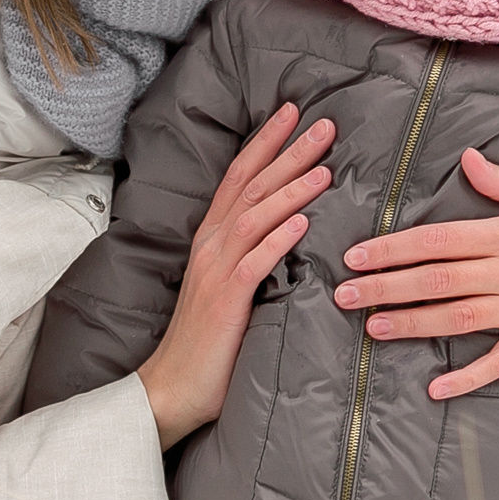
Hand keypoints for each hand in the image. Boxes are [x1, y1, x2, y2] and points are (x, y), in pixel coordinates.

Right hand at [135, 105, 333, 449]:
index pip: (239, 176)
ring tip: (326, 167)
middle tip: (324, 124)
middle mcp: (211, 246)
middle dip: (288, 152)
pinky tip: (302, 222)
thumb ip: (252, 254)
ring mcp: (216, 272)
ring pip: (256, 217)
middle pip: (251, 186)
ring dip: (291, 189)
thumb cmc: (207, 341)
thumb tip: (292, 225)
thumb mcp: (229, 286)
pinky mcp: (225, 301)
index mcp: (211, 239)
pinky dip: (279, 239)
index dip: (265, 142)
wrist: (172, 387)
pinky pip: (255, 263)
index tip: (292, 112)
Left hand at [333, 146, 498, 399]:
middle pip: (440, 280)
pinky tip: (434, 387)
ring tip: (373, 326)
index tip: (357, 255)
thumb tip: (466, 157)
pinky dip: (466, 378)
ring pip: (459, 319)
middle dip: (388, 287)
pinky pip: (498, 364)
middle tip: (346, 294)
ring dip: (412, 325)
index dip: (395, 248)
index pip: (440, 240)